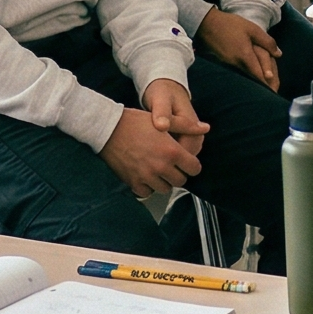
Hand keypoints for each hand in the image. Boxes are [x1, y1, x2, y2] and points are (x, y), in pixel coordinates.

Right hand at [101, 79, 208, 195]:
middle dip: (179, 173)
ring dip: (164, 181)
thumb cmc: (134, 123)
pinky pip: (147, 193)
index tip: (185, 161)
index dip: (191, 165)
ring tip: (158, 170)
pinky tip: (146, 175)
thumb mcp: (163, 121)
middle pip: (181, 181)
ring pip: (165, 189)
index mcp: (171, 152)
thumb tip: (205, 128)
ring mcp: (146, 176)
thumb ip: (186, 126)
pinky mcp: (133, 182)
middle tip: (171, 164)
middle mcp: (161, 167)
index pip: (194, 169)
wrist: (107, 129)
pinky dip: (148, 187)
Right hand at [197, 6, 280, 89]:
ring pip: (246, 75)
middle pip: (252, 78)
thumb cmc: (230, 24)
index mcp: (245, 56)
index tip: (274, 92)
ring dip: (255, 80)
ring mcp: (229, 64)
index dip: (267, 84)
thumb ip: (267, 42)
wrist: (206, 24)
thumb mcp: (252, 29)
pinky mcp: (224, 62)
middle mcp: (236, 63)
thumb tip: (279, 54)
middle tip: (274, 91)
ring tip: (265, 85)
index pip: (258, 75)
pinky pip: (239, 70)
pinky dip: (247, 73)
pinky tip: (251, 73)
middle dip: (263, 85)